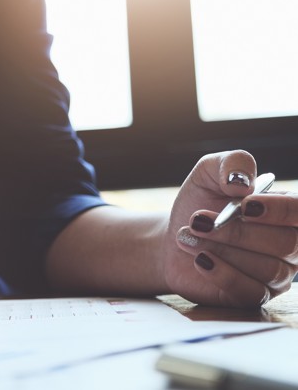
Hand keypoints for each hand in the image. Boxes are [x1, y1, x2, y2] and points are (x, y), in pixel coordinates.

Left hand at [165, 150, 297, 306]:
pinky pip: (249, 291)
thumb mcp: (209, 173)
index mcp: (288, 213)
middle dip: (237, 232)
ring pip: (266, 268)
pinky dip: (221, 274)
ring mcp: (275, 275)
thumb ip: (231, 164)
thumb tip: (243, 182)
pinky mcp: (252, 295)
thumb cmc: (200, 203)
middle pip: (285, 243)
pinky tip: (199, 259)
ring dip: (222, 250)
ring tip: (187, 236)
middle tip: (198, 220)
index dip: (280, 210)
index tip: (244, 205)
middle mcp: (290, 246)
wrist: (173, 237)